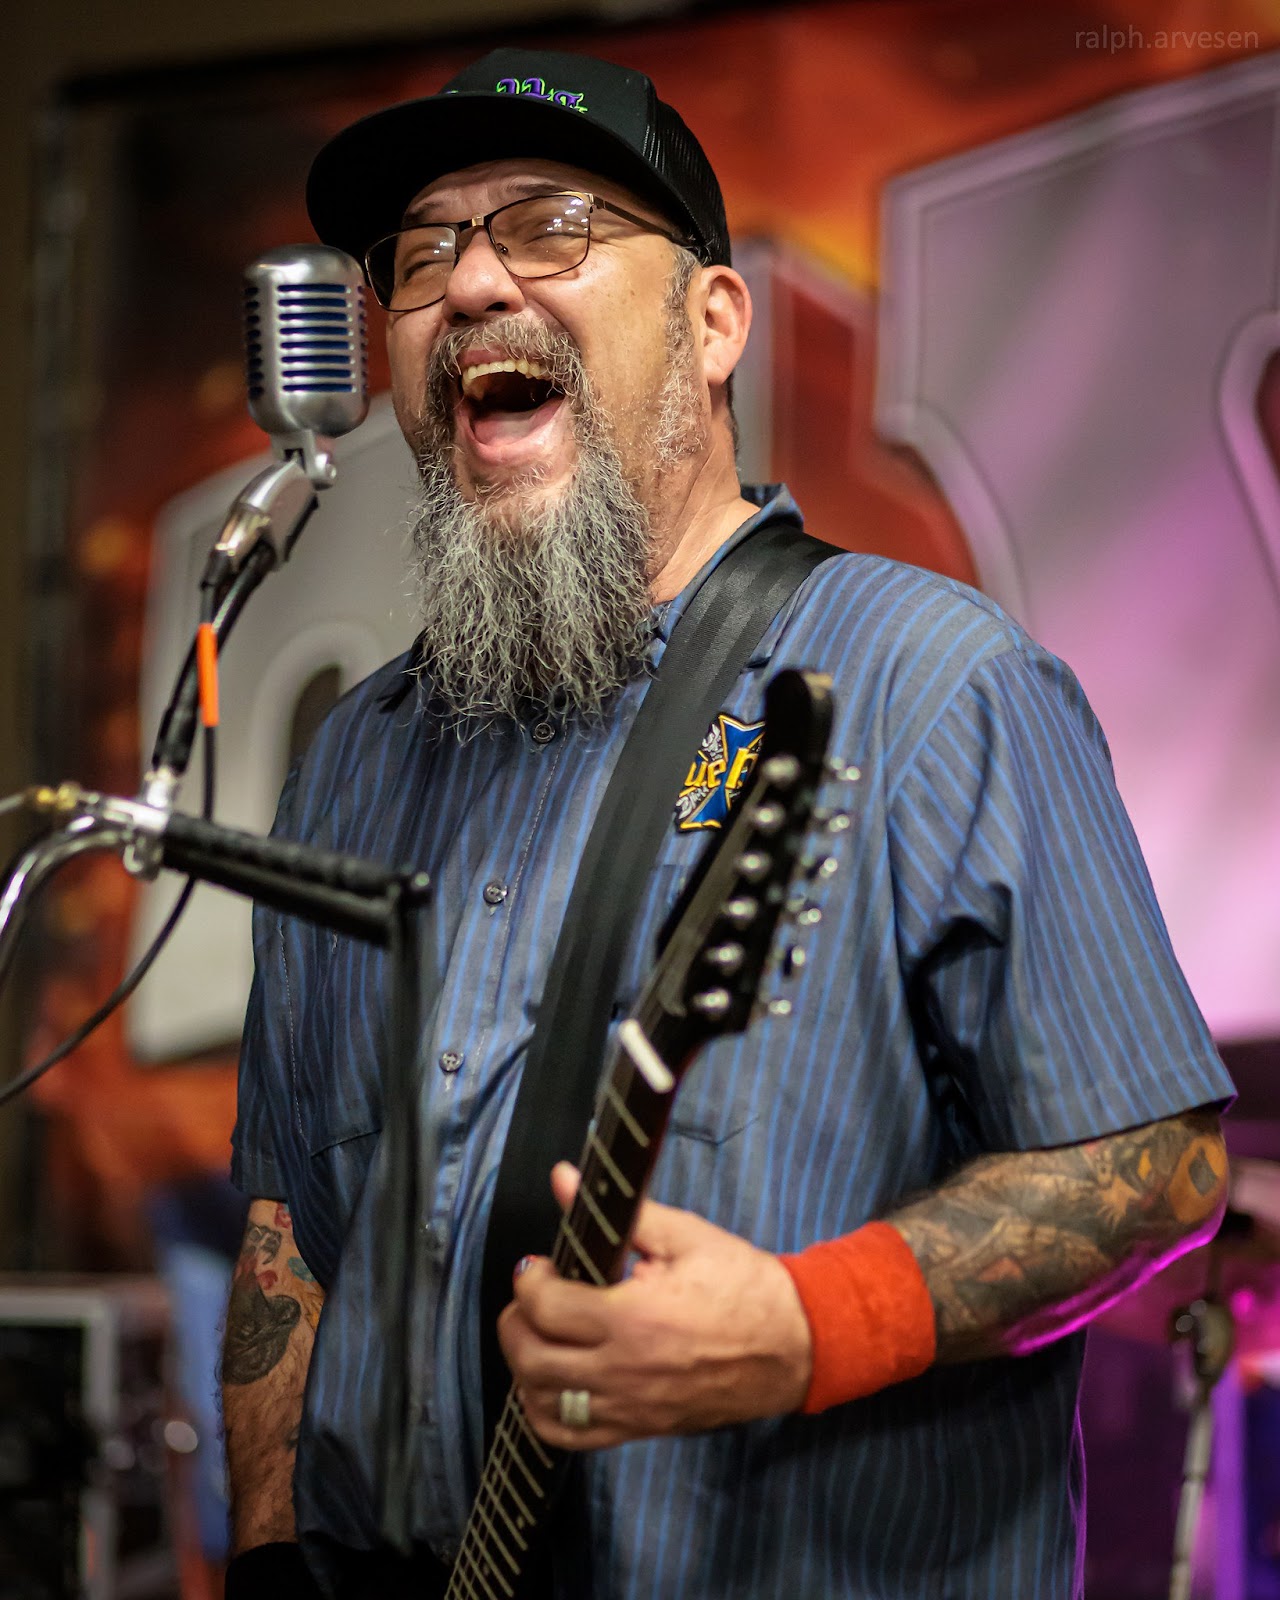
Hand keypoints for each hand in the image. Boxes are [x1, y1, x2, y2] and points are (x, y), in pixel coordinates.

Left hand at [496, 1162, 812, 1450]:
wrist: (792, 1345)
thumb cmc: (744, 1285)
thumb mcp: (685, 1236)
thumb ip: (620, 1212)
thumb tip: (564, 1177)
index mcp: (633, 1318)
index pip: (545, 1307)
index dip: (529, 1280)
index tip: (539, 1265)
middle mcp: (623, 1371)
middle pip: (530, 1359)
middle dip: (516, 1321)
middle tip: (532, 1295)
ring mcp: (629, 1408)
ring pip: (540, 1402)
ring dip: (524, 1366)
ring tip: (540, 1334)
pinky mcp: (638, 1429)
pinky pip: (569, 1437)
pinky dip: (545, 1411)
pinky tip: (552, 1381)